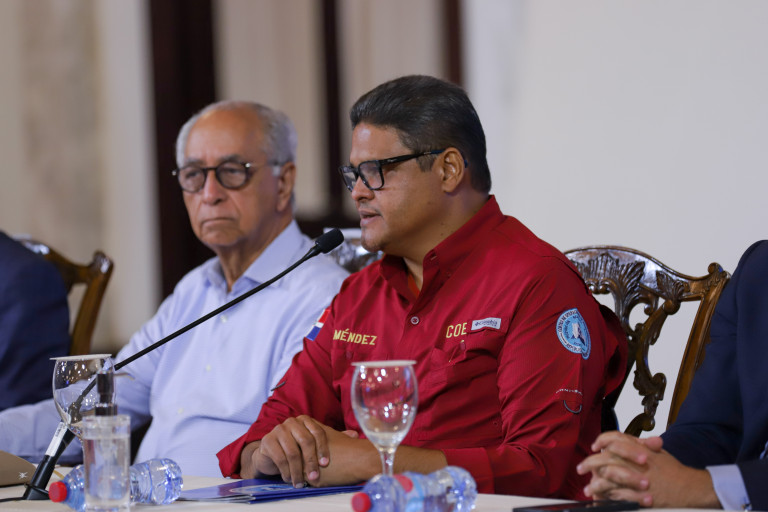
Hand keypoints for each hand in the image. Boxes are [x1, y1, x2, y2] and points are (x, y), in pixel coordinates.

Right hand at [239, 415, 363, 487]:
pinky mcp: (267, 441)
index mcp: (305, 420)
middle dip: (311, 462)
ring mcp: (278, 430)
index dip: (323, 448)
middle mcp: (292, 422)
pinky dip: (286, 471)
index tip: (326, 464)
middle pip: (305, 441)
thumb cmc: (297, 448)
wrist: (271, 453)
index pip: (318, 432)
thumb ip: (333, 439)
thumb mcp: (314, 443)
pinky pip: (279, 457)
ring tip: (302, 483)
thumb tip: (355, 435)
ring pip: (292, 452)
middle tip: (315, 477)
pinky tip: (290, 479)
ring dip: (298, 471)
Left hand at [576, 431, 718, 507]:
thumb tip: (623, 439)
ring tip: (587, 488)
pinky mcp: (638, 495)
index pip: (615, 438)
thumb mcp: (658, 452)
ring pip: (608, 477)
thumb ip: (640, 444)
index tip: (595, 446)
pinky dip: (607, 496)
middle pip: (606, 458)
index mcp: (639, 449)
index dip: (602, 440)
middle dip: (590, 463)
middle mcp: (635, 462)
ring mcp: (636, 479)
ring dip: (595, 483)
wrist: (690, 488)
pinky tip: (600, 498)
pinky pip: (617, 495)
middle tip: (581, 468)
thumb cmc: (674, 471)